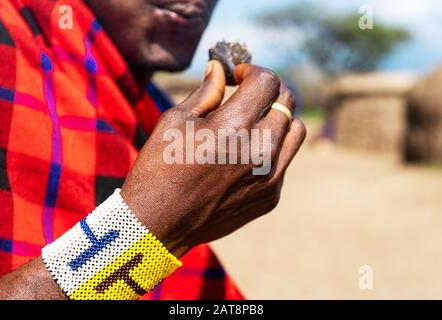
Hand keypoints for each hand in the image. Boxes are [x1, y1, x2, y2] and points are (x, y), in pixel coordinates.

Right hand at [121, 60, 305, 256]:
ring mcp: (270, 177)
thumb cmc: (159, 169)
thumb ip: (205, 91)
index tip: (238, 77)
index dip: (252, 71)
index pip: (267, 81)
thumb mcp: (175, 122)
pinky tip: (244, 157)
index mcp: (234, 126)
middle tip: (245, 96)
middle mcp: (260, 151)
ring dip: (278, 119)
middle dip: (266, 91)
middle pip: (287, 101)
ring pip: (295, 131)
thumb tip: (220, 68)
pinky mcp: (270, 197)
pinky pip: (284, 161)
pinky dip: (272, 150)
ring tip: (251, 125)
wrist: (159, 225)